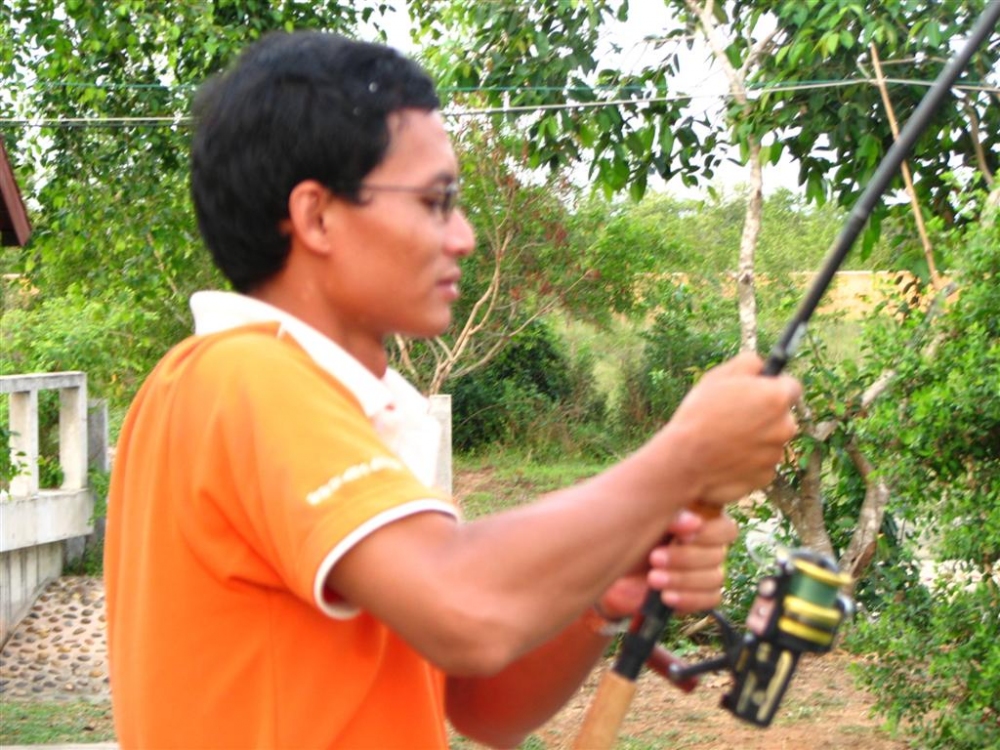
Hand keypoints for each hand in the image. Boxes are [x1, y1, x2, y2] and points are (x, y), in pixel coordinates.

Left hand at [596, 510, 737, 618]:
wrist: (620, 561)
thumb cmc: (638, 532)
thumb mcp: (650, 519)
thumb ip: (674, 516)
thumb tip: (694, 522)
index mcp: (706, 522)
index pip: (726, 530)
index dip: (707, 534)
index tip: (679, 536)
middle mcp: (712, 547)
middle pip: (717, 556)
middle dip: (684, 559)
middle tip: (654, 558)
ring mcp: (710, 571)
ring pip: (714, 579)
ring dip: (682, 580)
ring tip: (653, 579)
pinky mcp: (703, 594)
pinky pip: (710, 599)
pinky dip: (688, 599)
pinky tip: (666, 597)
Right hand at [661, 352, 800, 504]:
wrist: (685, 462)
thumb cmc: (699, 415)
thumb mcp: (718, 377)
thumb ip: (748, 363)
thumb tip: (762, 365)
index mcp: (776, 398)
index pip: (792, 387)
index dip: (774, 387)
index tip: (760, 391)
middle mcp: (784, 426)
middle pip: (783, 416)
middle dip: (766, 415)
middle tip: (736, 416)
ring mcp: (776, 454)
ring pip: (771, 441)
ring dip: (756, 438)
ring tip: (725, 439)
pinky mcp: (766, 476)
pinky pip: (761, 464)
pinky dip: (749, 461)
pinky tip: (727, 457)